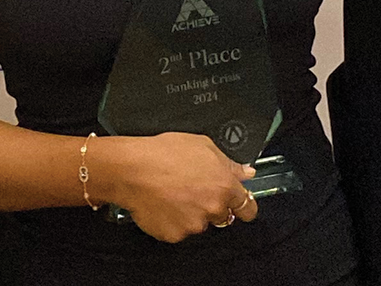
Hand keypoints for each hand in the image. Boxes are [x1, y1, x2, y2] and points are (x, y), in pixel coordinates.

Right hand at [97, 133, 258, 243]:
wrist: (133, 170)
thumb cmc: (163, 154)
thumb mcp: (203, 145)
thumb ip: (229, 163)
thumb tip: (245, 172)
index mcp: (224, 186)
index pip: (247, 207)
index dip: (245, 206)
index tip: (242, 207)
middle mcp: (212, 209)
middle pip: (222, 216)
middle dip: (212, 206)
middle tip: (193, 191)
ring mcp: (194, 225)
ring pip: (198, 223)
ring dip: (191, 213)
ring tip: (173, 193)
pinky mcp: (174, 235)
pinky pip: (178, 230)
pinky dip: (172, 221)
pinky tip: (163, 203)